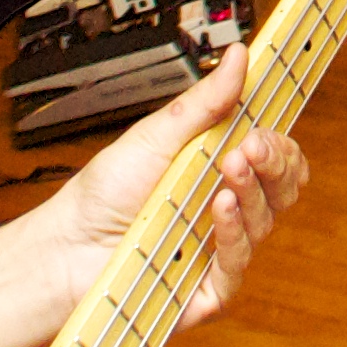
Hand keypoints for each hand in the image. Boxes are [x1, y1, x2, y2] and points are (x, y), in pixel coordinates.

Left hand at [0, 47, 307, 338]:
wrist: (65, 248)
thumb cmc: (103, 196)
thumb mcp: (154, 137)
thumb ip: (203, 103)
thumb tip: (237, 58)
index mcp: (217, 170)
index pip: (273, 158)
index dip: (280, 144)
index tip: (266, 127)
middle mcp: (224, 209)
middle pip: (281, 189)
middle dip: (276, 163)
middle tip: (251, 146)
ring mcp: (217, 249)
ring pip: (265, 222)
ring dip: (252, 191)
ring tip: (228, 170)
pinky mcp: (206, 288)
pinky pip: (238, 264)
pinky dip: (234, 234)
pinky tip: (219, 211)